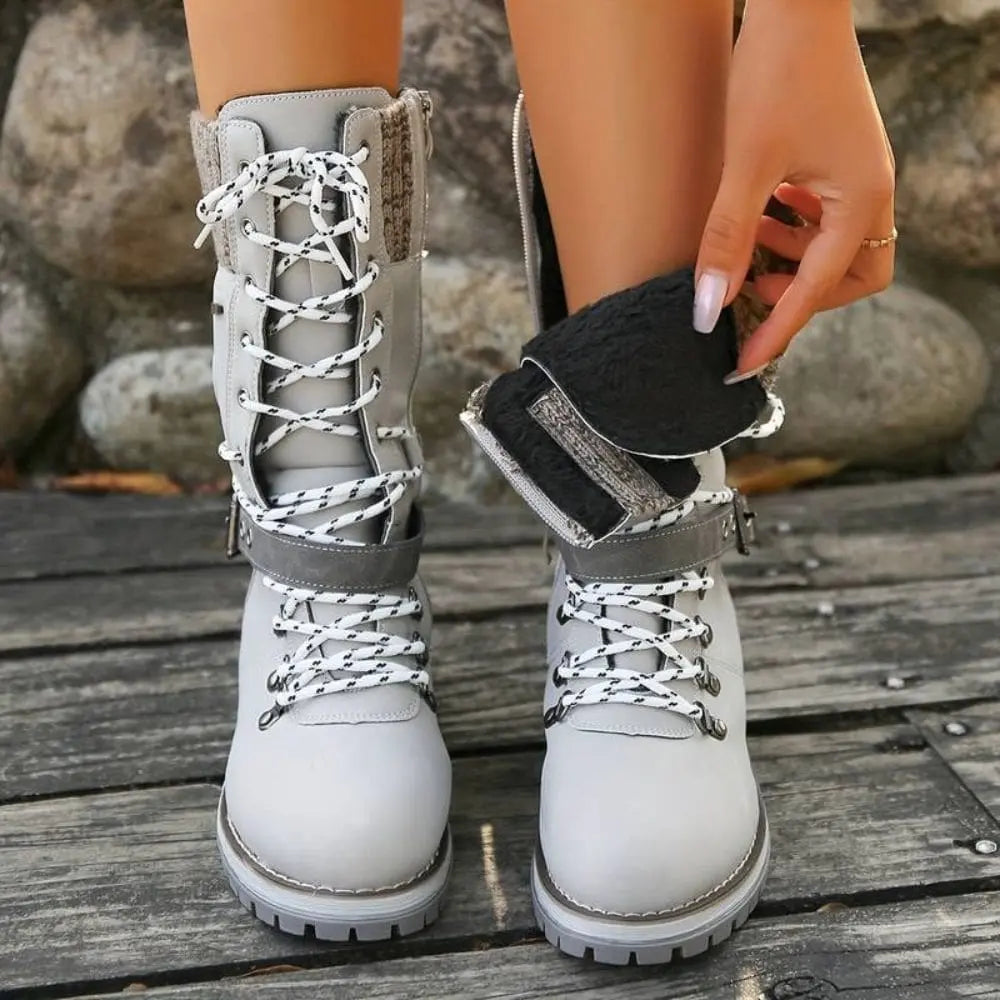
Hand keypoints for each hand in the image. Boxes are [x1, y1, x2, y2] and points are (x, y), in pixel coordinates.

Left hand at [693, 0, 895, 379]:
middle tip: (753, 286)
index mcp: (861, 201)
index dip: (776, 331)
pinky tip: (761, 209)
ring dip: (791, 256)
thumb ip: (728, 240)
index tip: (742, 363)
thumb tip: (708, 309)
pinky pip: (822, 216)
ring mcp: (857, 176)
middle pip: (851, 277)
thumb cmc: (778, 74)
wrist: (796, 1)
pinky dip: (791, 227)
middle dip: (803, 292)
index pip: (816, 292)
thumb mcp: (746, 166)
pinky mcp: (838, 160)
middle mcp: (871, 193)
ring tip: (749, 239)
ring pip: (835, 248)